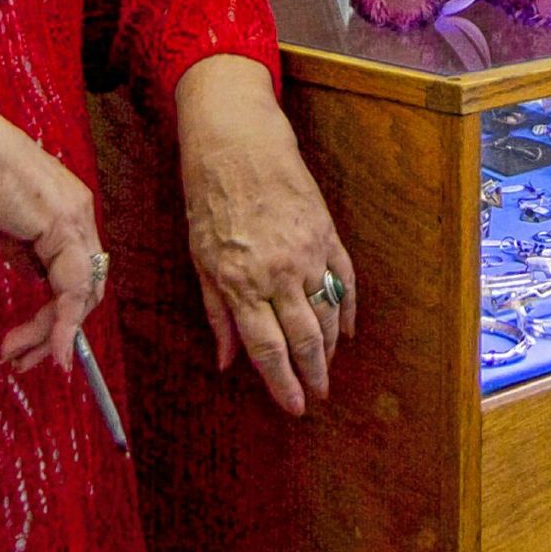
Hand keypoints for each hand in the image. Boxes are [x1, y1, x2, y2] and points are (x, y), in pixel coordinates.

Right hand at [0, 72, 101, 374]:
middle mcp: (80, 213)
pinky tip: (51, 350)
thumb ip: (23, 244)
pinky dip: (63, 325)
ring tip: (20, 359)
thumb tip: (30, 268)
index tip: (30, 340)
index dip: (58, 310)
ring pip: (80, 294)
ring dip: (52, 335)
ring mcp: (75, 220)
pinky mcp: (61, 229)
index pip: (76, 270)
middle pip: (84, 286)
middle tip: (24, 360)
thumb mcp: (1, 218)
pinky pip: (72, 289)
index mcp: (69, 208)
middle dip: (55, 330)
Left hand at [176, 58, 356, 417]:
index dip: (282, 383)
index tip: (293, 407)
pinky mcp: (327, 234)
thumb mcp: (200, 259)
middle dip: (313, 374)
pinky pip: (346, 281)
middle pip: (304, 339)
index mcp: (241, 283)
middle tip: (318, 396)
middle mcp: (278, 273)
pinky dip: (350, 309)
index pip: (267, 348)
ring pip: (329, 314)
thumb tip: (226, 361)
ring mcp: (308, 253)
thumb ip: (216, 313)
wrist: (238, 144)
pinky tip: (348, 329)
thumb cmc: (209, 200)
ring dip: (331, 347)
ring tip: (327, 367)